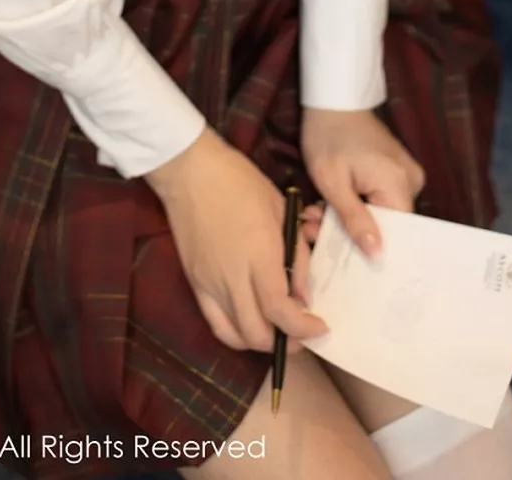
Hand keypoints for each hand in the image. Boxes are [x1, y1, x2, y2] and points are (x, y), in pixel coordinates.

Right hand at [144, 127, 329, 353]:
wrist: (190, 170)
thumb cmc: (240, 182)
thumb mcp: (281, 211)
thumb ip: (297, 256)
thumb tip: (304, 295)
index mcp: (259, 256)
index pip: (282, 312)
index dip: (304, 328)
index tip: (321, 326)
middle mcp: (232, 278)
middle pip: (258, 334)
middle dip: (286, 342)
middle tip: (301, 330)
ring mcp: (209, 283)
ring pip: (236, 336)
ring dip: (261, 341)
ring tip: (276, 328)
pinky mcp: (195, 282)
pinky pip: (215, 323)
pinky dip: (236, 333)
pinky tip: (250, 319)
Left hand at [300, 108, 425, 257]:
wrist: (332, 99)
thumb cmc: (328, 136)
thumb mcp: (332, 181)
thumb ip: (354, 219)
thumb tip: (376, 255)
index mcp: (400, 184)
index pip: (395, 233)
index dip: (368, 248)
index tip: (337, 256)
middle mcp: (410, 182)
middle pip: (384, 223)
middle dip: (346, 232)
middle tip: (311, 228)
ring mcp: (404, 175)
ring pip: (377, 212)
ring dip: (344, 218)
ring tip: (311, 215)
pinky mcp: (394, 170)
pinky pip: (377, 198)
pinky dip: (353, 204)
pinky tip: (325, 204)